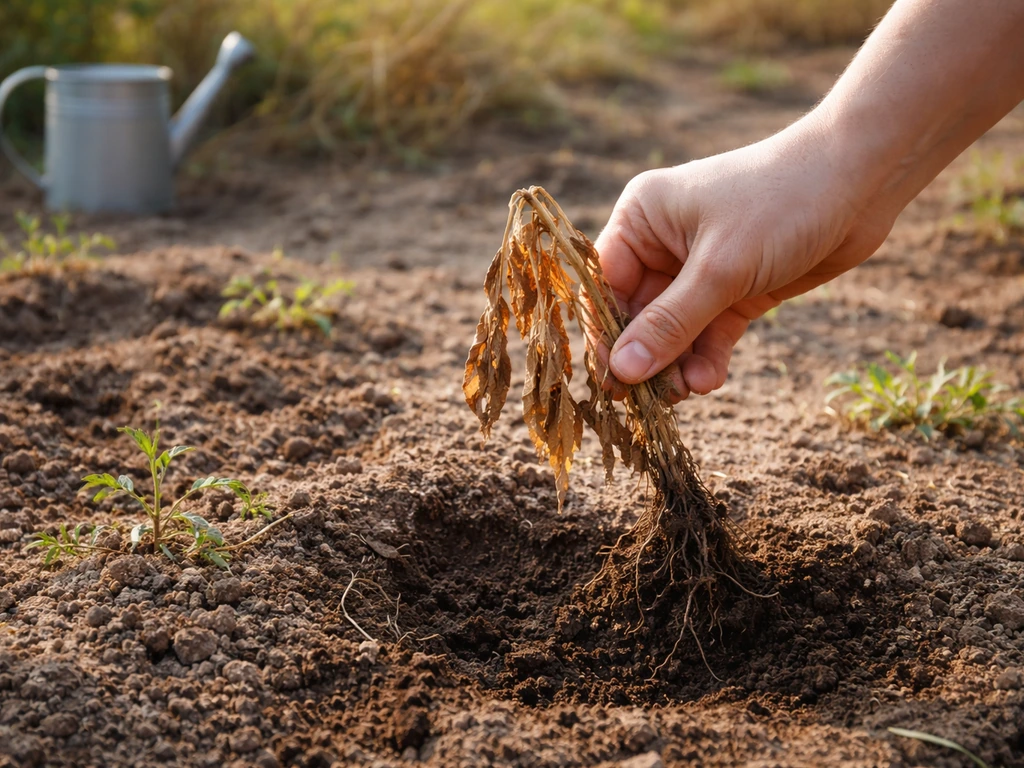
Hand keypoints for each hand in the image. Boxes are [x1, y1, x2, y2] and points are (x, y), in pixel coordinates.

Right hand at [595, 117, 897, 401]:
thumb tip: (622, 371)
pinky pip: (708, 333)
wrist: (862, 180)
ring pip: (674, 330)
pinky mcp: (736, 289)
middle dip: (646, 356)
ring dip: (676, 364)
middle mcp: (663, 244)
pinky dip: (707, 358)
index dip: (605, 334)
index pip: (605, 285)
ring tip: (685, 394)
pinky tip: (708, 381)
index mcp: (642, 219)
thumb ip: (670, 323)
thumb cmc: (780, 202)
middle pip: (637, 314)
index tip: (611, 381)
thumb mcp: (720, 268)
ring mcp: (700, 268)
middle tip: (649, 400)